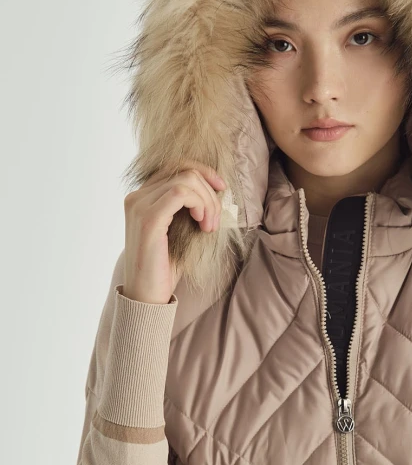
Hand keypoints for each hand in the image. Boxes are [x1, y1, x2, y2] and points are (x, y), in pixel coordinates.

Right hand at [123, 159, 227, 303]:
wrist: (147, 297)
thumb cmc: (164, 268)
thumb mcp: (179, 231)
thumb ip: (188, 208)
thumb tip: (216, 189)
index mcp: (142, 198)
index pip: (175, 167)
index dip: (203, 172)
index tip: (221, 189)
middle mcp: (136, 197)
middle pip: (184, 171)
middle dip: (209, 193)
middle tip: (214, 221)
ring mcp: (139, 206)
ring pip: (186, 180)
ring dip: (208, 201)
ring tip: (209, 226)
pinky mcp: (148, 219)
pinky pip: (181, 193)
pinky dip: (200, 204)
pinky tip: (203, 223)